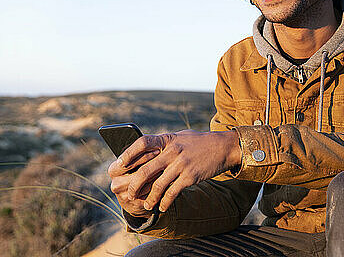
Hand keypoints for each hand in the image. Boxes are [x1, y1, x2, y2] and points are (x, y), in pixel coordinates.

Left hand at [108, 130, 240, 212]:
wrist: (223, 147)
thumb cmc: (199, 142)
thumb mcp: (180, 137)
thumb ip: (164, 144)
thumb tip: (143, 152)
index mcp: (168, 139)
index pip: (142, 143)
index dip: (128, 154)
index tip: (119, 165)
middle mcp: (173, 151)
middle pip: (146, 170)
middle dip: (134, 185)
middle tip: (129, 193)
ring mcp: (182, 164)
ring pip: (158, 185)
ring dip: (149, 198)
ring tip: (145, 205)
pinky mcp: (190, 177)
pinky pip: (172, 193)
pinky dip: (165, 202)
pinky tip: (162, 207)